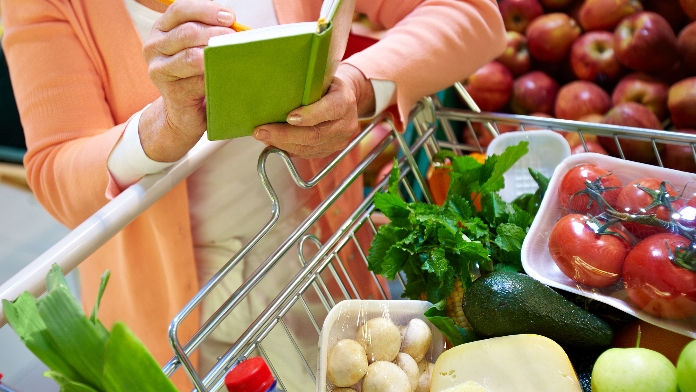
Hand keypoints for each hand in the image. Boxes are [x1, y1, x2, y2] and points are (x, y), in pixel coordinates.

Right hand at [140, 0, 234, 161]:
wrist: (184, 113)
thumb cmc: (196, 76)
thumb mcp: (198, 48)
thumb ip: (209, 33)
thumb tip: (237, 27)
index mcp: (162, 29)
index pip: (180, 10)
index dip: (206, 9)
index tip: (230, 17)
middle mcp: (154, 47)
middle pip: (187, 32)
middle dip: (217, 33)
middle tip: (236, 39)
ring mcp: (159, 70)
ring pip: (191, 56)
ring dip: (216, 54)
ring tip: (234, 54)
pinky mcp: (170, 91)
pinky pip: (198, 80)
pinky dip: (216, 76)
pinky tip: (228, 75)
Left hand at [252, 64, 376, 158]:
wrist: (346, 100)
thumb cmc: (328, 85)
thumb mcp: (321, 78)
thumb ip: (306, 86)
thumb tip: (275, 93)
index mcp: (345, 101)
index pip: (330, 109)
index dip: (309, 115)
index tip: (288, 117)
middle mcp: (345, 124)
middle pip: (314, 134)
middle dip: (285, 135)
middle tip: (262, 131)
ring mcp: (338, 140)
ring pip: (308, 148)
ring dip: (282, 144)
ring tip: (263, 136)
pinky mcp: (329, 150)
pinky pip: (306, 154)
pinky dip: (287, 149)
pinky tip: (273, 143)